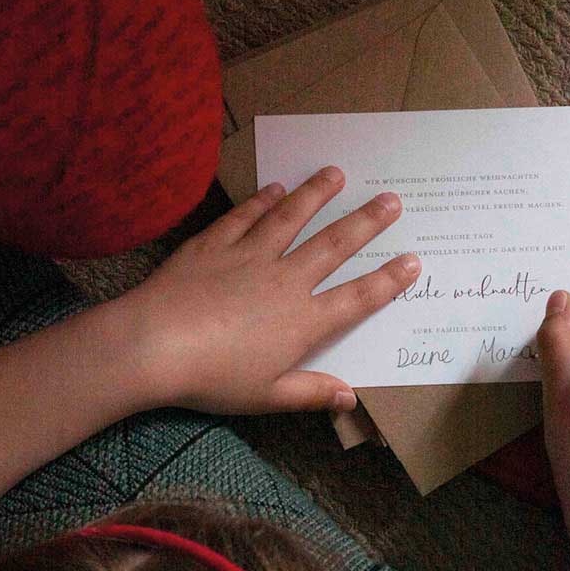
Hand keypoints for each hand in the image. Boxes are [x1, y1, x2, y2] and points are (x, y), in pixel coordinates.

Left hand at [124, 167, 419, 414]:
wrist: (156, 344)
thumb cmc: (214, 378)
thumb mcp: (268, 396)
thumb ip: (311, 393)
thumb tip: (350, 396)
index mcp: (303, 323)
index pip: (357, 298)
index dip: (388, 281)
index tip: (413, 261)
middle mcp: (284, 281)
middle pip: (333, 245)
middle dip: (366, 222)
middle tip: (390, 199)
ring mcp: (250, 257)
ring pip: (291, 218)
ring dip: (316, 195)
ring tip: (336, 173)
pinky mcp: (215, 244)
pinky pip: (245, 216)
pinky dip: (263, 200)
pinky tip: (275, 188)